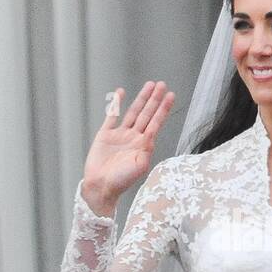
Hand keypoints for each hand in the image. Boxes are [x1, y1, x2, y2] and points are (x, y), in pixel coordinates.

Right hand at [82, 81, 174, 216]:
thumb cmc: (121, 181)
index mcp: (144, 145)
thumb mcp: (139, 168)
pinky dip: (116, 104)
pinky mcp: (105, 134)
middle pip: (147, 113)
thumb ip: (146, 153)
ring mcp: (120, 135)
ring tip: (149, 85)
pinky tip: (121, 93)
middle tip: (162, 84)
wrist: (100, 186)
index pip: (156, 122)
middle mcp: (134, 137)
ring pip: (133, 112)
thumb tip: (150, 139)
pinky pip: (112, 115)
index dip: (163, 109)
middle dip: (154, 99)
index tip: (171, 95)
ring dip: (141, 99)